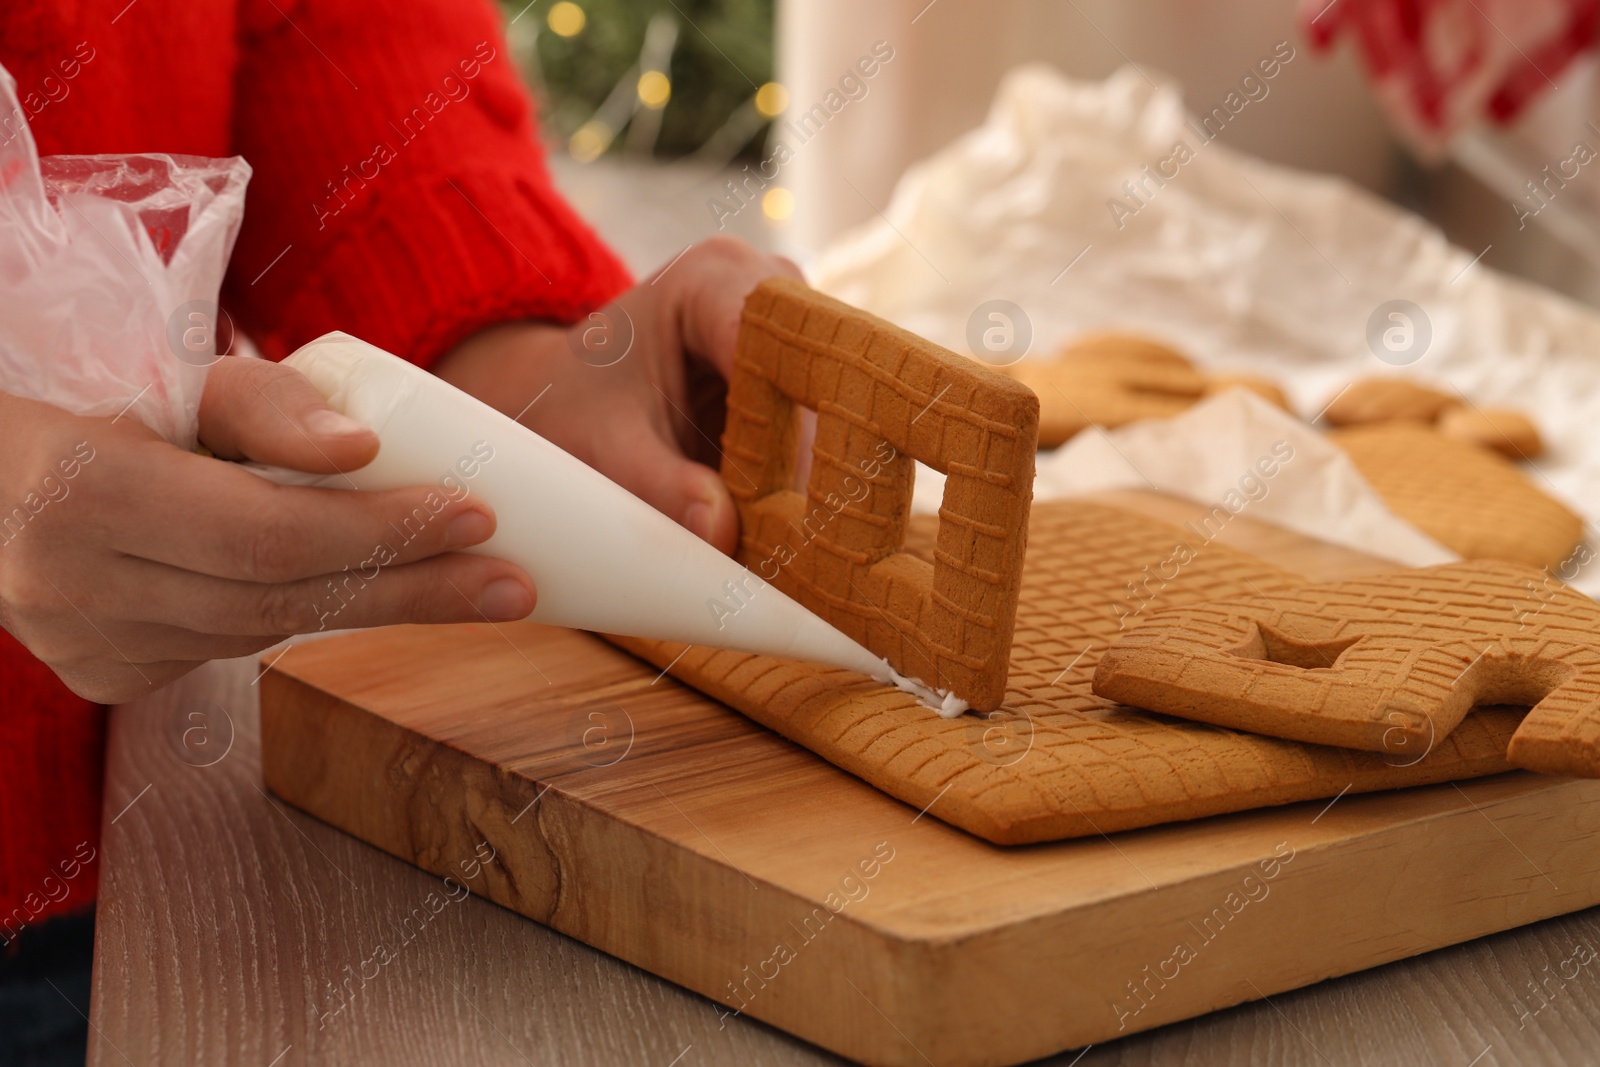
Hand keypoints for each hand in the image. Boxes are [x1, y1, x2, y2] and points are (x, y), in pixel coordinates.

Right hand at [0, 356, 536, 702]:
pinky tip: (353, 588)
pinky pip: (230, 647)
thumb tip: (363, 449)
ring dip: (371, 608)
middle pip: (284, 600)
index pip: (271, 534)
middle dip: (414, 591)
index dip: (384, 531)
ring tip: (463, 584)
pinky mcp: (101, 674)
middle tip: (512, 582)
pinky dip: (297, 613)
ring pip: (264, 632)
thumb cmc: (91, 400)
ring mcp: (84, 645)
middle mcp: (73, 587)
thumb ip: (262, 405)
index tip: (479, 515)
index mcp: (82, 493)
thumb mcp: (167, 376)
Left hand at [434, 236, 802, 554]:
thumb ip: (659, 486)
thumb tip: (722, 531)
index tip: (801, 507)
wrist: (563, 394)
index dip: (801, 425)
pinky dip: (812, 478)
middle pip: (821, 378)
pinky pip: (826, 424)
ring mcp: (793, 326)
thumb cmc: (575, 407)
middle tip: (812, 545)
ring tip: (807, 548)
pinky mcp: (802, 367)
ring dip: (822, 475)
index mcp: (712, 277)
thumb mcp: (605, 450)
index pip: (782, 347)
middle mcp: (769, 287)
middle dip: (817, 462)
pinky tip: (801, 532)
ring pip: (835, 406)